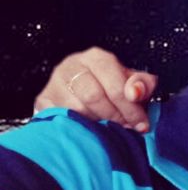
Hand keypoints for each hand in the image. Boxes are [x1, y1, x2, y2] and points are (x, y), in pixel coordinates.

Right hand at [34, 47, 156, 131]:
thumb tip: (135, 93)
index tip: (141, 124)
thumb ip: (142, 84)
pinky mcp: (43, 101)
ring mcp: (54, 83)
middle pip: (94, 97)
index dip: (130, 108)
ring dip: (98, 124)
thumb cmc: (112, 87)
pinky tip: (92, 131)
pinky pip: (62, 119)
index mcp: (96, 58)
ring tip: (110, 128)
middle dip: (115, 117)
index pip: (115, 85)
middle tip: (126, 128)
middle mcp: (72, 66)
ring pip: (77, 110)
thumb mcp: (132, 82)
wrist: (81, 91)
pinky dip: (80, 128)